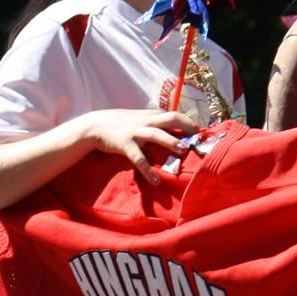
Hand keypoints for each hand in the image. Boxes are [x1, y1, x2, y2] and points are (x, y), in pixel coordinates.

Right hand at [79, 108, 198, 185]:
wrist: (94, 126)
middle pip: (170, 119)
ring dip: (170, 141)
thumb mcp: (137, 118)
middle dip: (186, 126)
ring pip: (157, 134)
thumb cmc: (118, 123)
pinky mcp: (125, 144)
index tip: (202, 132)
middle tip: (198, 137)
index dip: (189, 122)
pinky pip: (139, 158)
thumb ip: (153, 121)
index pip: (174, 115)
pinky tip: (155, 180)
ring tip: (183, 150)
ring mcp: (135, 132)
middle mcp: (145, 121)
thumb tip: (171, 126)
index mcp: (150, 115)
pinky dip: (148, 170)